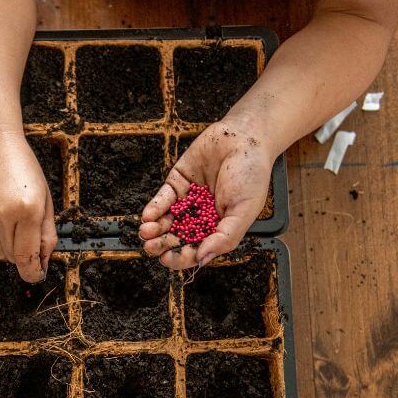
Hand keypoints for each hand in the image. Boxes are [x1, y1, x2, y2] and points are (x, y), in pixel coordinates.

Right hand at [0, 132, 57, 281]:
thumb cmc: (23, 168)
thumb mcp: (45, 199)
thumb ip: (47, 234)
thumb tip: (42, 262)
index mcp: (28, 209)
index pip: (27, 257)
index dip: (32, 272)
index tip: (35, 274)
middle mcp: (2, 214)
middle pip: (12, 257)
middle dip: (21, 252)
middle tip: (23, 232)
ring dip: (5, 244)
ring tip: (8, 219)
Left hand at [139, 120, 274, 269]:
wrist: (246, 138)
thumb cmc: (252, 175)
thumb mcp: (244, 211)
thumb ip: (225, 237)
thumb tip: (203, 259)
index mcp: (218, 228)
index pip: (196, 249)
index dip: (181, 257)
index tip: (168, 259)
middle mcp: (200, 217)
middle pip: (177, 237)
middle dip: (162, 244)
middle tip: (151, 247)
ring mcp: (187, 200)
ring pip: (166, 220)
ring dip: (154, 229)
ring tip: (146, 232)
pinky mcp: (177, 182)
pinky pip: (163, 199)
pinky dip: (154, 208)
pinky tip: (148, 215)